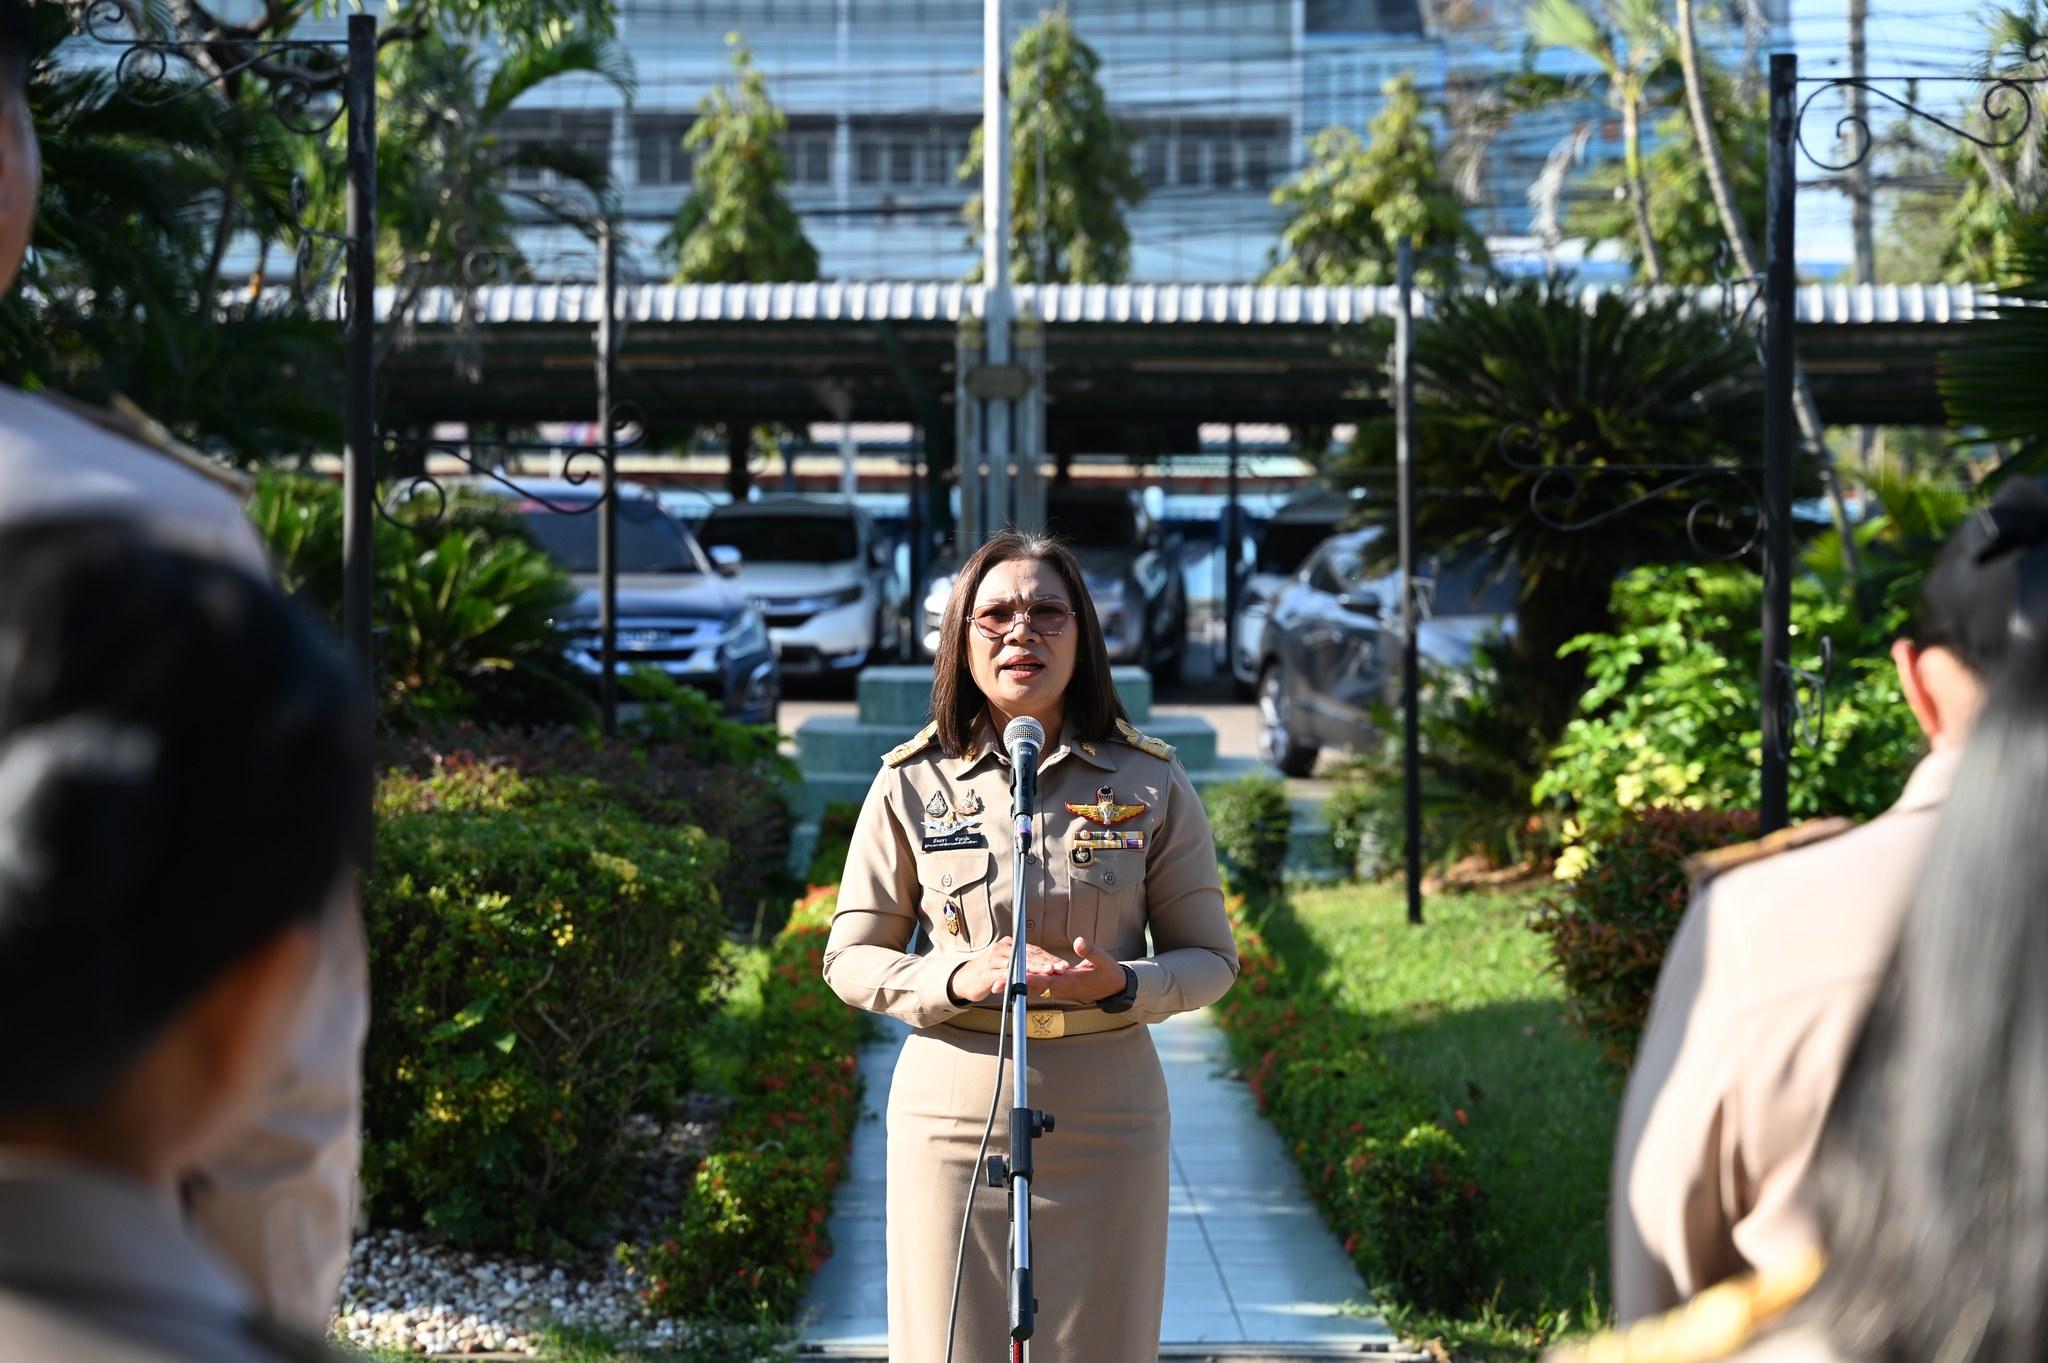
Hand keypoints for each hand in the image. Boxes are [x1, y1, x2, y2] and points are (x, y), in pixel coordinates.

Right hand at [947, 936, 1051, 1003]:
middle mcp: (1002, 948)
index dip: (1049, 958)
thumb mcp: (1009, 969)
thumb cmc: (990, 974)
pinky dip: (1017, 978)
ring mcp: (993, 959)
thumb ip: (1025, 970)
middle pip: (1029, 955)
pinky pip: (1005, 975)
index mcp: (1010, 944)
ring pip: (1019, 964)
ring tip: (1048, 973)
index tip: (1063, 965)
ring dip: (1035, 969)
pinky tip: (1027, 980)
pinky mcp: (987, 973)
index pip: (1034, 950)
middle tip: (1060, 969)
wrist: (964, 981)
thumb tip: (1046, 975)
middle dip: (1047, 963)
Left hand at [948, 936, 1123, 1004]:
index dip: (1030, 978)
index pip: (1046, 980)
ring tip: (994, 984)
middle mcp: (1059, 987)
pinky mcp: (1055, 985)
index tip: (1016, 977)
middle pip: (1033, 987)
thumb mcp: (1102, 959)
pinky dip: (1022, 984)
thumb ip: (1090, 951)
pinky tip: (1009, 980)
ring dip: (1014, 986)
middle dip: (1014, 985)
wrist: (1112, 987)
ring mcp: (1056, 988)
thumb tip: (1079, 941)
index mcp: (1069, 981)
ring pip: (1032, 988)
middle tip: (994, 984)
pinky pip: (1036, 986)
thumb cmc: (1107, 972)